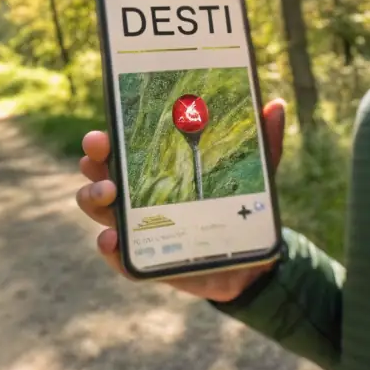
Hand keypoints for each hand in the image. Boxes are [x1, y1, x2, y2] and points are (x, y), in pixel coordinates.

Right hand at [76, 99, 286, 302]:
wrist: (250, 263)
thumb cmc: (240, 209)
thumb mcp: (254, 176)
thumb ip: (264, 143)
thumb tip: (277, 106)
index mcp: (154, 168)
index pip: (120, 149)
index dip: (103, 141)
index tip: (101, 133)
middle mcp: (137, 196)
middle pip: (99, 176)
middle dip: (92, 164)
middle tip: (98, 158)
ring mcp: (137, 229)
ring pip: (99, 211)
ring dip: (93, 199)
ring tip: (108, 193)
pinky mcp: (144, 261)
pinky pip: (118, 258)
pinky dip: (109, 249)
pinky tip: (111, 240)